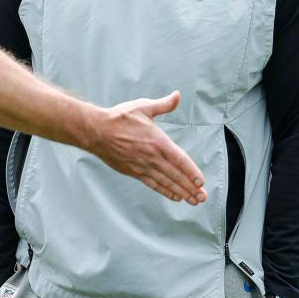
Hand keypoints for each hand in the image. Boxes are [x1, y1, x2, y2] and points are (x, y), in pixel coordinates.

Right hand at [91, 91, 206, 204]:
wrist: (96, 131)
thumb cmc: (120, 118)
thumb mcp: (143, 107)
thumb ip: (163, 104)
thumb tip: (177, 95)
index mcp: (157, 141)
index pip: (180, 160)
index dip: (191, 172)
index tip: (201, 182)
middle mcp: (152, 157)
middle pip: (175, 175)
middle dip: (190, 188)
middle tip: (202, 198)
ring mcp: (142, 166)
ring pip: (165, 182)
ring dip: (181, 193)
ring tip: (193, 201)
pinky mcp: (134, 172)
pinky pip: (153, 184)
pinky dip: (165, 191)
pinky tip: (174, 197)